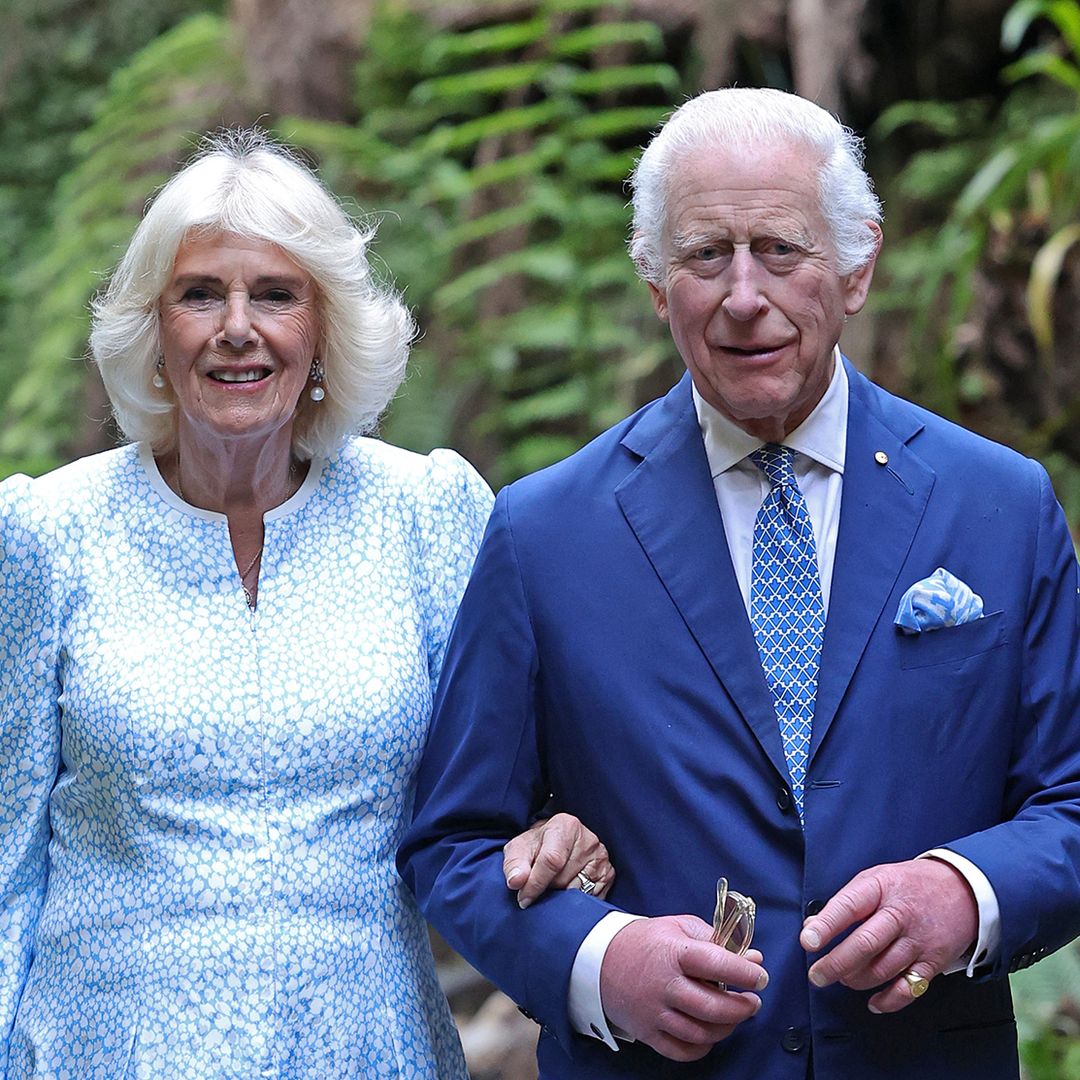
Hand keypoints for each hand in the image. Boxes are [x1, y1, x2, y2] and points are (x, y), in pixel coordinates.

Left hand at [502, 813, 613, 908]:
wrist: (558, 842)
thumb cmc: (537, 846)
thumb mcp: (519, 849)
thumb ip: (514, 864)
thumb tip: (516, 882)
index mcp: (565, 826)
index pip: (552, 860)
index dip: (535, 883)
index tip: (524, 899)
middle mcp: (588, 839)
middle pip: (563, 879)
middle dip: (547, 889)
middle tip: (540, 885)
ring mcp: (601, 857)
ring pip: (577, 890)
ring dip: (561, 895)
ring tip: (554, 886)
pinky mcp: (608, 873)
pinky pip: (591, 897)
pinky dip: (577, 899)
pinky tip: (568, 889)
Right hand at [600, 915, 766, 1061]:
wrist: (600, 959)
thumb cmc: (645, 941)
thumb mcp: (679, 926)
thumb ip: (716, 940)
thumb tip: (752, 958)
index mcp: (674, 952)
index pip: (717, 964)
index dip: (745, 973)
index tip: (760, 976)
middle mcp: (664, 985)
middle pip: (713, 1007)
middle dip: (741, 1007)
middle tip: (752, 1001)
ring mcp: (655, 1012)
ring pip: (701, 1033)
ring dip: (726, 1028)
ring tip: (733, 1016)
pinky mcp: (647, 1032)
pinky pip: (682, 1051)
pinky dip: (702, 1047)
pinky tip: (709, 1034)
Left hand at [801, 858, 977, 1013]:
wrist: (963, 889)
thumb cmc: (909, 885)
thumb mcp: (875, 879)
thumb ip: (845, 902)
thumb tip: (813, 926)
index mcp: (881, 887)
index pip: (849, 906)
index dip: (826, 925)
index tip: (808, 941)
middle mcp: (900, 914)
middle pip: (865, 944)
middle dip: (836, 963)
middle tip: (817, 975)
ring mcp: (919, 940)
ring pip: (882, 969)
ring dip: (856, 980)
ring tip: (842, 978)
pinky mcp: (934, 962)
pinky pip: (908, 989)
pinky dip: (888, 1000)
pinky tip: (873, 1001)